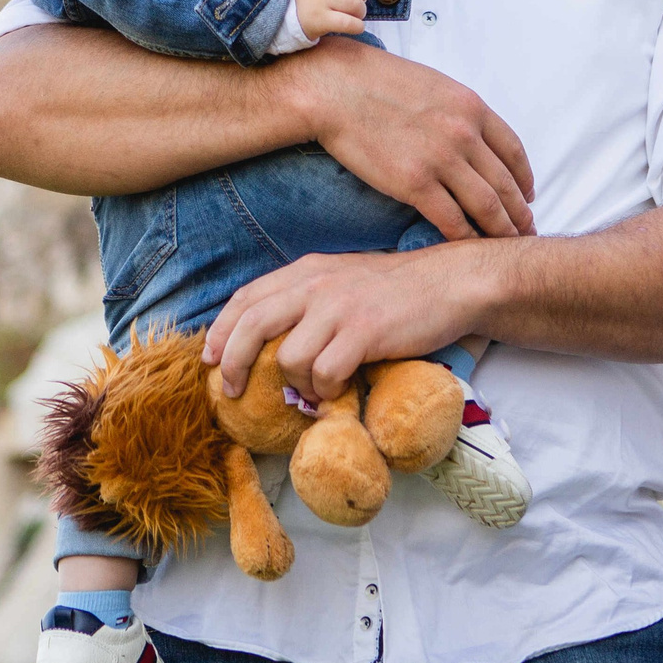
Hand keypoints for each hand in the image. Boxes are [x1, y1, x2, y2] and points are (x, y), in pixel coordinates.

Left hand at [204, 244, 490, 400]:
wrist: (452, 282)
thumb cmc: (399, 290)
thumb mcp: (344, 280)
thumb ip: (310, 300)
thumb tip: (276, 341)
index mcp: (308, 270)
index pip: (247, 298)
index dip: (222, 330)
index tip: (211, 358)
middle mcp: (316, 283)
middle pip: (252, 324)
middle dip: (234, 362)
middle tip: (232, 390)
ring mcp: (339, 307)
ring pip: (289, 358)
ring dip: (297, 385)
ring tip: (316, 391)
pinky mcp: (364, 332)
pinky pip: (325, 374)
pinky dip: (326, 392)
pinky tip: (340, 391)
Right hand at [271, 37, 534, 241]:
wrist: (336, 88)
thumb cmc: (377, 83)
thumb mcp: (434, 86)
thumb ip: (457, 112)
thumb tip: (470, 134)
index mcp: (472, 107)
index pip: (513, 151)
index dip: (524, 178)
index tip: (528, 195)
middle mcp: (465, 134)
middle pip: (506, 183)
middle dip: (520, 212)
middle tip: (526, 230)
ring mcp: (442, 159)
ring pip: (486, 206)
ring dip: (501, 230)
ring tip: (507, 245)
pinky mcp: (415, 183)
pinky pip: (451, 219)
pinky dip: (466, 238)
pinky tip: (470, 248)